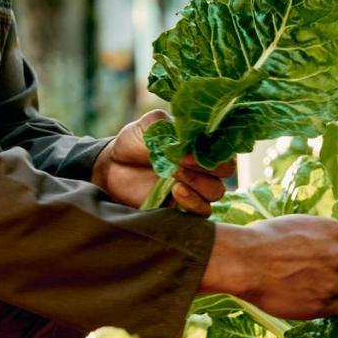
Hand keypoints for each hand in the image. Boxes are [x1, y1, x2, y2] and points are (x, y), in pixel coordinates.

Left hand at [91, 110, 231, 215]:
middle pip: (226, 171)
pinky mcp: (185, 208)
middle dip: (206, 167)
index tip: (188, 149)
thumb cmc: (134, 143)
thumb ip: (169, 126)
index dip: (213, 148)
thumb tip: (186, 141)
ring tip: (173, 177)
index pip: (225, 146)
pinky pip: (203, 211)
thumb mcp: (149, 125)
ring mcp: (196, 189)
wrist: (111, 168)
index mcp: (201, 144)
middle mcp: (203, 166)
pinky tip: (176, 191)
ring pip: (216, 192)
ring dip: (198, 184)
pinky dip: (193, 202)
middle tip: (180, 163)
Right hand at [201, 216, 337, 319]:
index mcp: (333, 230)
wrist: (245, 263)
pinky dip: (331, 305)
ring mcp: (333, 281)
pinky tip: (315, 301)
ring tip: (324, 291)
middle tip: (327, 276)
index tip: (328, 259)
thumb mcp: (296, 225)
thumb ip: (317, 236)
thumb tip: (326, 246)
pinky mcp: (322, 305)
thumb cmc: (261, 240)